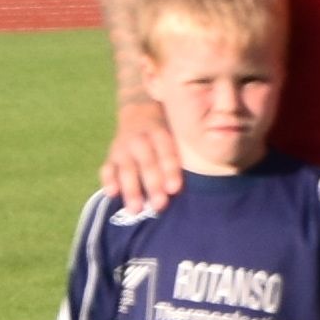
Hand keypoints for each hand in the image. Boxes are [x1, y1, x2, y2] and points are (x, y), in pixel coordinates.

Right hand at [102, 97, 182, 215]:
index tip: (174, 189)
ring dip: (130, 190)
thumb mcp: (177, 131)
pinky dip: (109, 181)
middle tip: (159, 206)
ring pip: (126, 169)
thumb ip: (187, 150)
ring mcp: (123, 148)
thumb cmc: (167, 129)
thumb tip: (211, 174)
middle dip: (152, 186)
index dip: (170, 171)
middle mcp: (140, 140)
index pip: (167, 154)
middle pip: (147, 164)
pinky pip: (108, 168)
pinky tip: (112, 194)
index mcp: (161, 134)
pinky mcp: (111, 155)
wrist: (138, 110)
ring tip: (135, 209)